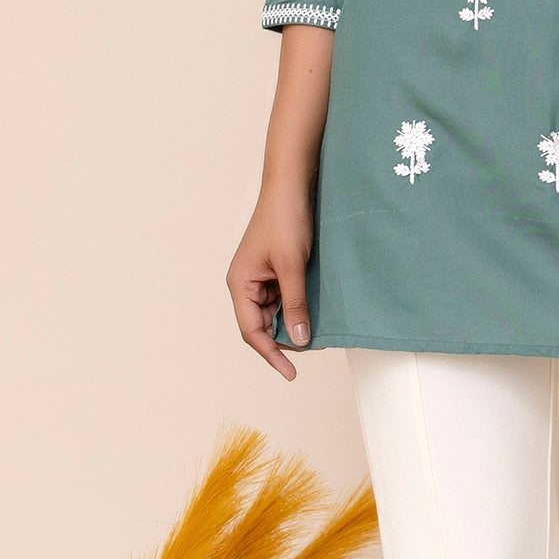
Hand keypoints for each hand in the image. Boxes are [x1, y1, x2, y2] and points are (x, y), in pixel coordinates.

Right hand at [227, 183, 314, 378]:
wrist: (292, 186)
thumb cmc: (285, 220)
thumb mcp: (292, 267)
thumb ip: (295, 304)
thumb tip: (300, 339)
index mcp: (240, 284)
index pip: (252, 331)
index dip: (271, 354)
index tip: (291, 372)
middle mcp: (246, 284)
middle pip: (263, 325)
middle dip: (285, 338)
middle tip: (314, 346)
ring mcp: (261, 277)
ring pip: (275, 313)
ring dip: (294, 322)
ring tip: (318, 329)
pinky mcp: (275, 270)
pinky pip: (284, 298)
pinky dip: (298, 306)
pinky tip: (314, 310)